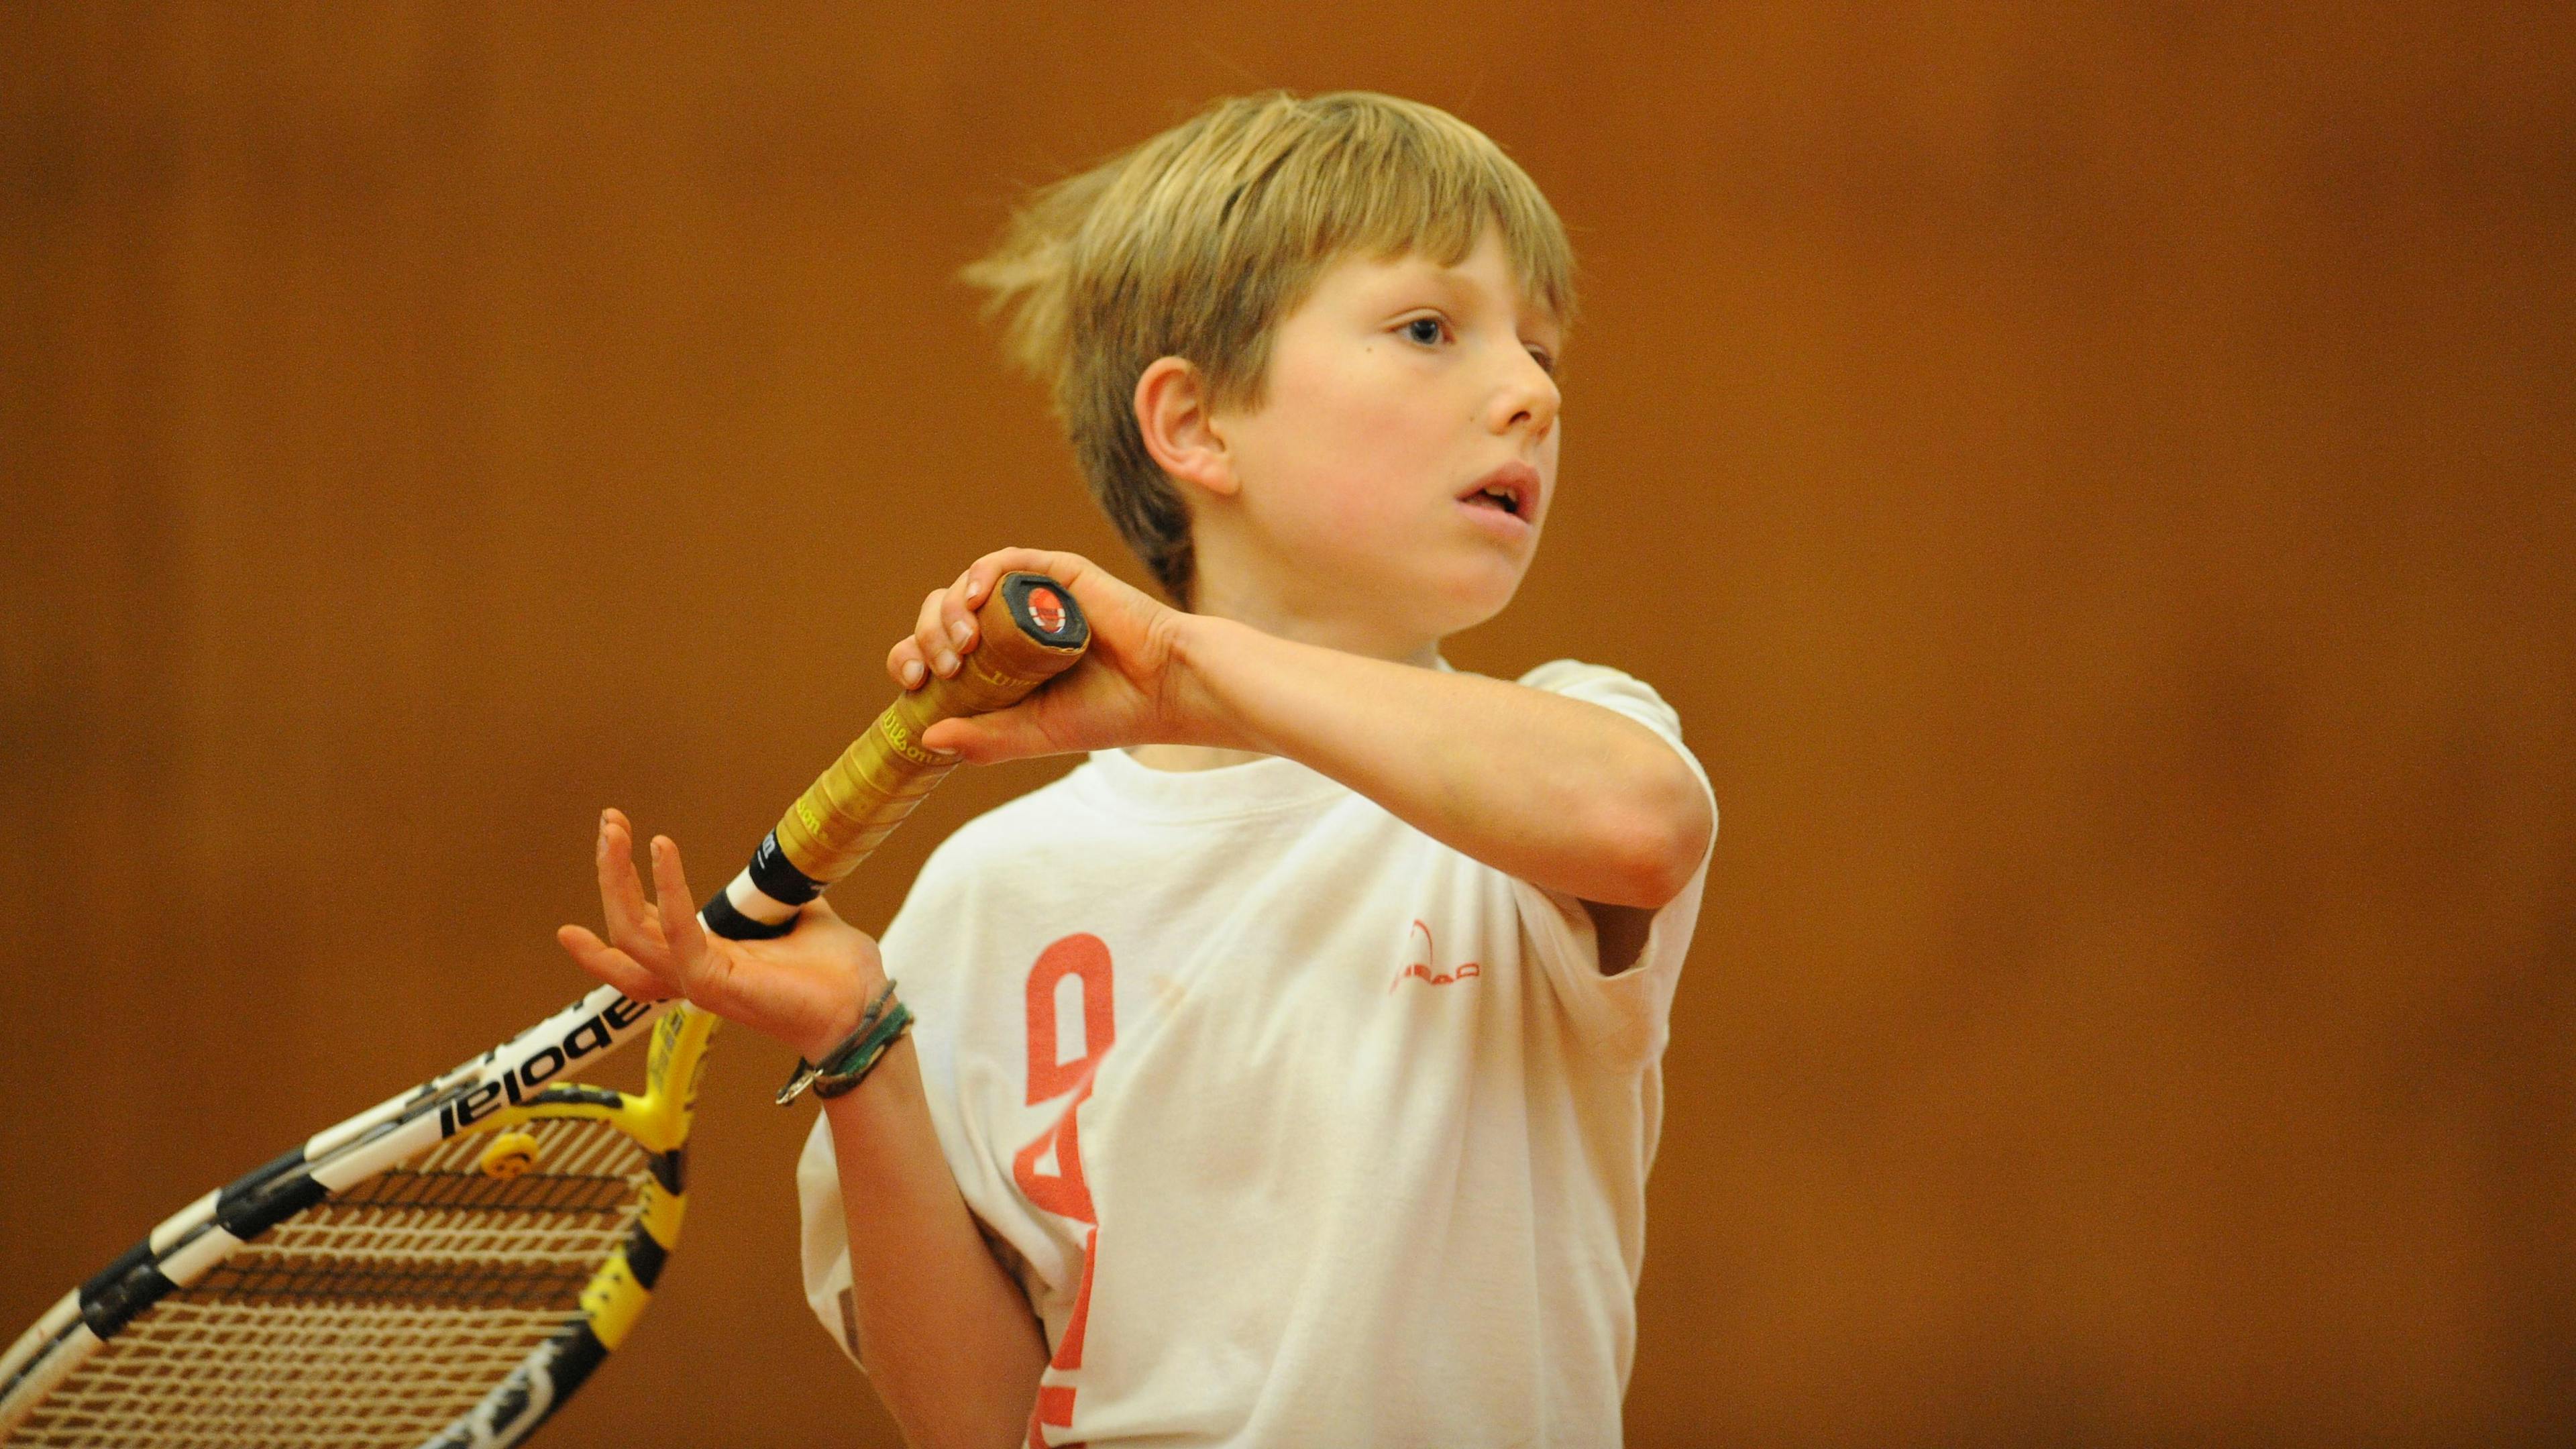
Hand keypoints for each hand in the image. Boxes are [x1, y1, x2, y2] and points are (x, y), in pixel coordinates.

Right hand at [556, 809, 883, 1062]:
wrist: (864, 1009)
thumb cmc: (837, 975)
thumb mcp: (797, 919)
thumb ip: (775, 899)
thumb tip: (780, 871)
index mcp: (708, 959)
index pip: (644, 927)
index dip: (622, 885)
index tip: (613, 838)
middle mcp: (693, 973)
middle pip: (624, 927)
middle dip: (610, 872)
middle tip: (608, 822)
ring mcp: (699, 982)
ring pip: (631, 934)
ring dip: (616, 878)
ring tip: (614, 831)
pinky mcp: (713, 984)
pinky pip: (676, 933)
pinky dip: (667, 888)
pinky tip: (661, 847)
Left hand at [886, 548, 1212, 763]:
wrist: (1163, 687)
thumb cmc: (1107, 713)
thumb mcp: (1034, 734)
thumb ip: (984, 739)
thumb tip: (926, 738)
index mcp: (998, 664)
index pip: (937, 652)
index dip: (912, 658)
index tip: (913, 682)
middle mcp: (1008, 626)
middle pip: (943, 616)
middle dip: (926, 637)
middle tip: (941, 667)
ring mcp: (1030, 598)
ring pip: (966, 588)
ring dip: (949, 612)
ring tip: (963, 645)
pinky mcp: (1055, 574)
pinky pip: (1006, 561)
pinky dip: (981, 574)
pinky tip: (974, 597)